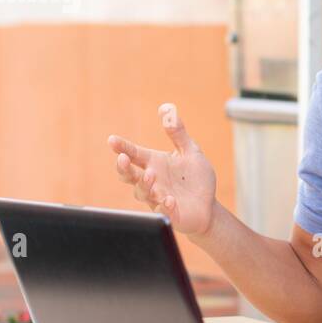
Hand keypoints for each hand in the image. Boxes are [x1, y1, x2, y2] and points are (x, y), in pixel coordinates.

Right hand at [107, 103, 217, 236]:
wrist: (208, 207)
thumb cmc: (196, 179)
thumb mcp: (190, 151)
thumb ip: (178, 132)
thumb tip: (167, 108)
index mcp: (154, 164)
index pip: (134, 153)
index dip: (122, 147)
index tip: (112, 140)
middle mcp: (152, 181)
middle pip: (129, 175)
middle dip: (123, 168)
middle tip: (122, 159)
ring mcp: (158, 198)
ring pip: (142, 193)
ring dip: (145, 185)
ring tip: (151, 175)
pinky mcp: (170, 214)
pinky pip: (162, 212)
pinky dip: (164, 206)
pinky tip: (169, 200)